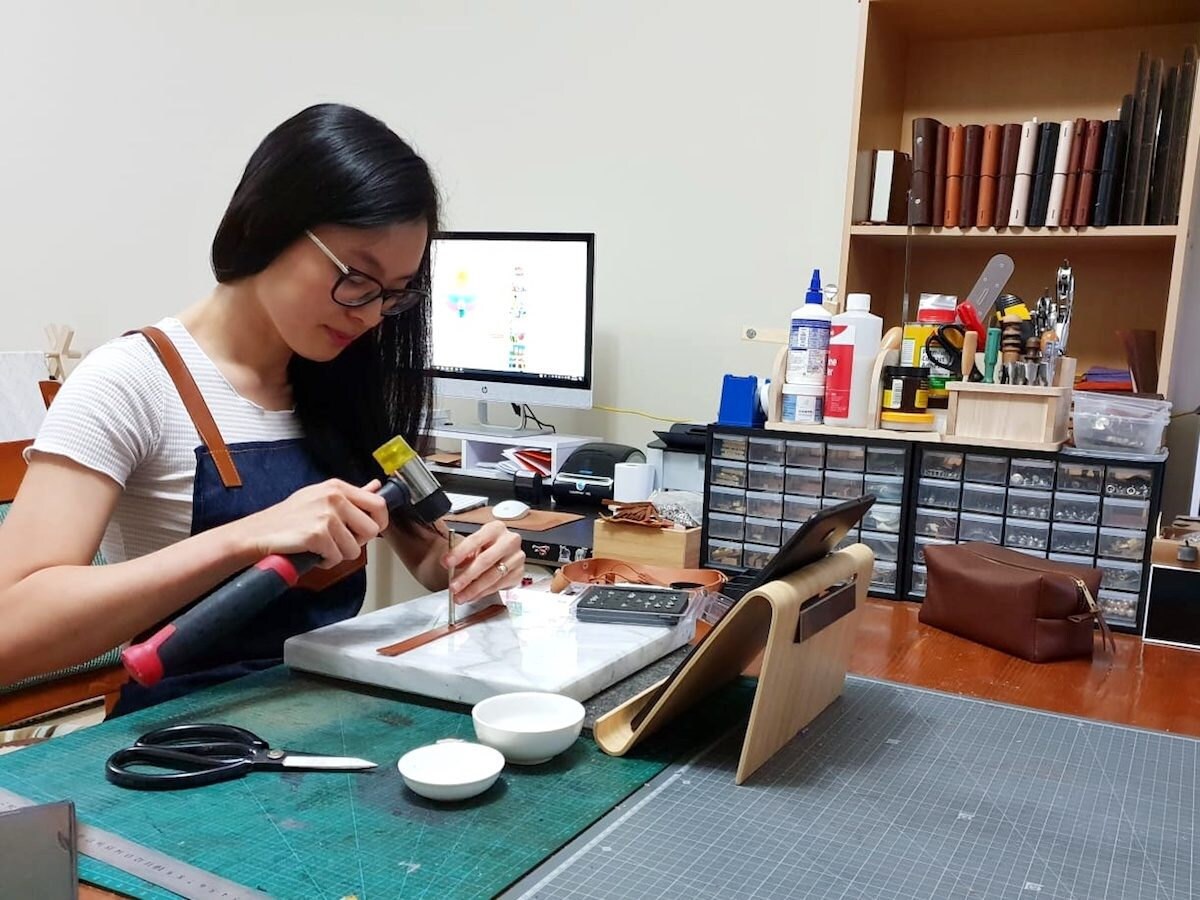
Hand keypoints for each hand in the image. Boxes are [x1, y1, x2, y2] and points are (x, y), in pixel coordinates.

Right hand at [233, 479, 388, 568]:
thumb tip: (376, 486)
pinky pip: (337, 558)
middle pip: (372, 529)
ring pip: (355, 548)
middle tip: (339, 542)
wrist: (257, 532)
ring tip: (322, 547)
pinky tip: (313, 553)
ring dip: (340, 554)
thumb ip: (351, 494)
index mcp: (337, 487)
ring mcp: (326, 516)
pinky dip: (326, 561)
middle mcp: (334, 498)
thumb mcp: (320, 496)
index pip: (378, 504)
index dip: (378, 522)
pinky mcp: (317, 535)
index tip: (367, 531)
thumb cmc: (288, 517)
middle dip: (358, 542)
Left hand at [444, 521, 524, 603]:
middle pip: (485, 560)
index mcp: (495, 528)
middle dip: (467, 576)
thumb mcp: (472, 546)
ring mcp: (517, 558)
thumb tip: (448, 563)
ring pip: (492, 576)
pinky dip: (482, 593)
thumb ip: (461, 553)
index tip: (446, 563)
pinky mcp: (519, 573)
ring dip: (473, 589)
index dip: (459, 553)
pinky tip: (472, 595)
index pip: (475, 541)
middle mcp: (509, 541)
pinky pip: (498, 586)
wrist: (501, 553)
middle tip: (453, 586)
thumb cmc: (485, 547)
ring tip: (460, 596)